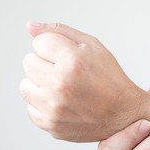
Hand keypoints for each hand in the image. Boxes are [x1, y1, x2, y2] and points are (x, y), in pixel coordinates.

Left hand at [20, 21, 149, 141]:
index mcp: (72, 61)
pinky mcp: (50, 125)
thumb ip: (58, 32)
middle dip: (44, 64)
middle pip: (28, 62)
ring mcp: (53, 108)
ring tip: (61, 88)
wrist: (124, 115)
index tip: (67, 57)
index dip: (53, 48)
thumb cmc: (109, 78)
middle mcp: (60, 85)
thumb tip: (29, 25)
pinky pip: (30, 107)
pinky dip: (42, 104)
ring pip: (24, 85)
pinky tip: (62, 103)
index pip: (38, 43)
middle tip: (65, 73)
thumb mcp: (91, 46)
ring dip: (39, 84)